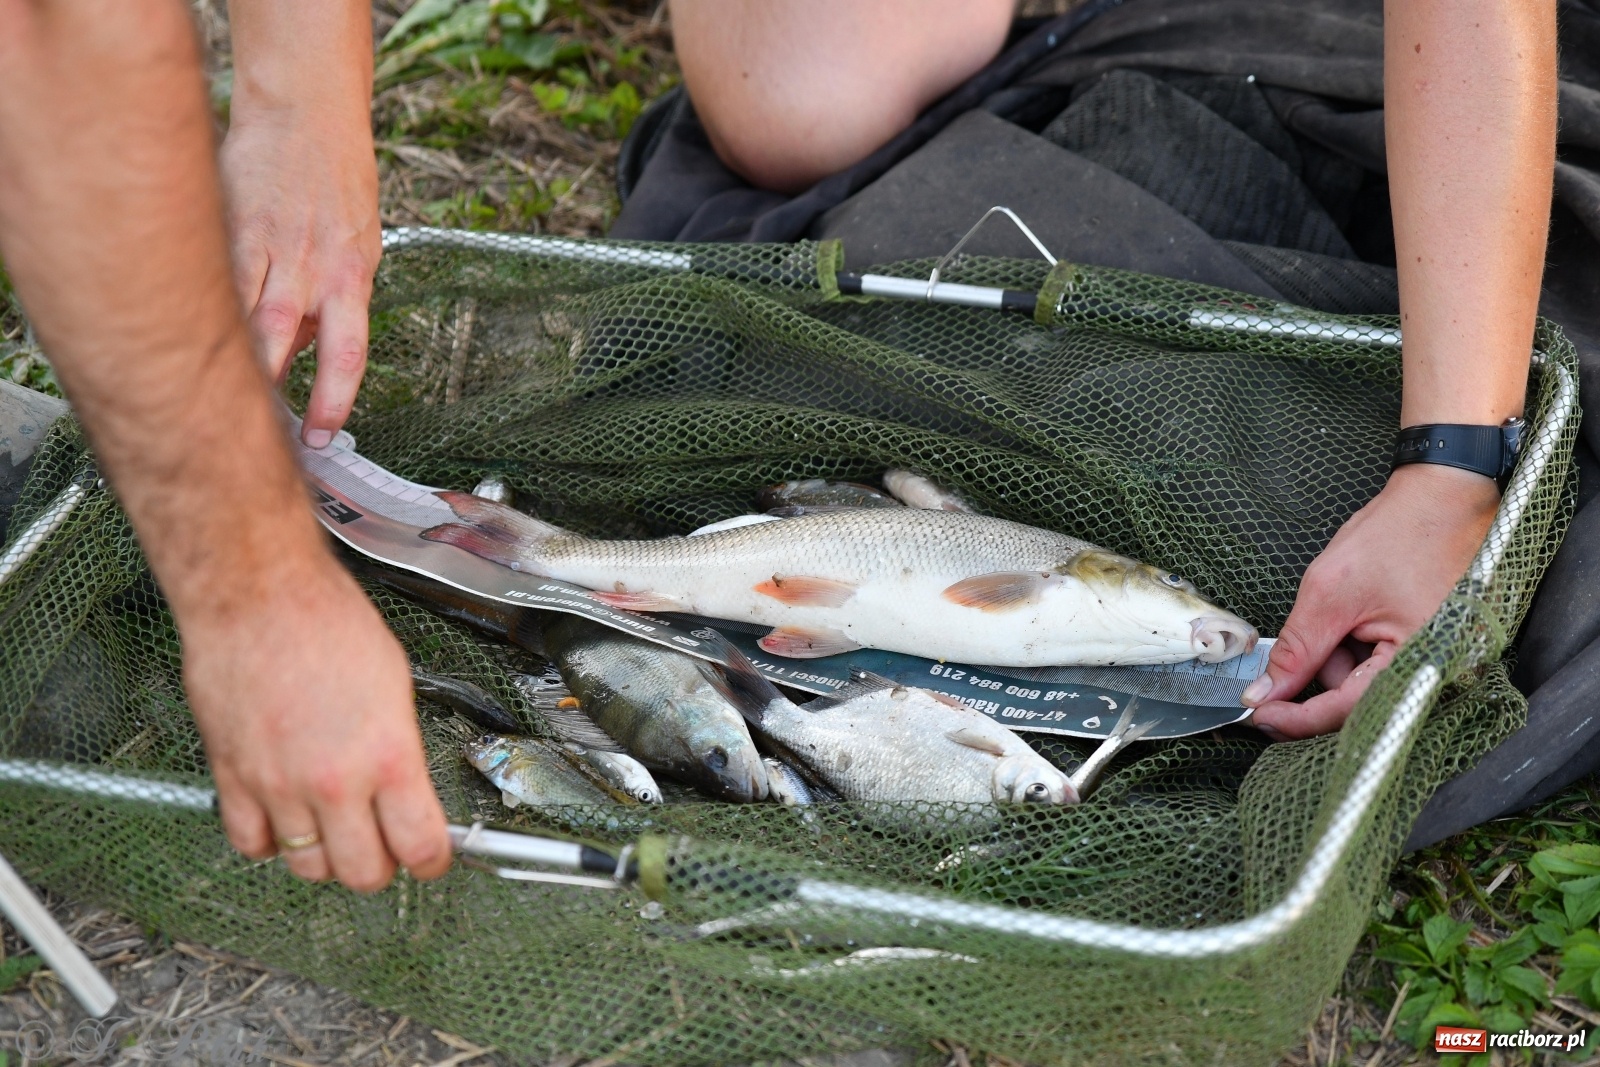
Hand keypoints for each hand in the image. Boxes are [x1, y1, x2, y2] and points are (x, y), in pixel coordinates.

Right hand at [181, 555, 450, 890]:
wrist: (257, 595)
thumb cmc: (327, 622)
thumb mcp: (396, 683)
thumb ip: (400, 747)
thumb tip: (409, 787)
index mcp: (387, 755)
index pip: (420, 845)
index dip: (434, 860)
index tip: (434, 857)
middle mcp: (333, 781)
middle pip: (363, 872)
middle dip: (382, 866)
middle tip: (386, 847)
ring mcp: (278, 785)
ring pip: (307, 867)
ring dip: (328, 857)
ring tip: (337, 831)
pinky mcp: (232, 778)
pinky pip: (250, 843)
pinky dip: (270, 844)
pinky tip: (285, 821)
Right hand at [219, 106, 379, 449]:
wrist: (308, 115)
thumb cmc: (339, 185)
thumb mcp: (359, 250)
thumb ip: (334, 302)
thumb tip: (308, 351)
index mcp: (352, 281)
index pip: (347, 356)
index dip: (331, 402)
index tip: (317, 438)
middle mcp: (309, 271)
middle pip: (276, 346)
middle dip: (260, 393)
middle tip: (245, 432)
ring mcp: (265, 250)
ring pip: (237, 320)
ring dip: (223, 362)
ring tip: (208, 399)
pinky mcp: (228, 230)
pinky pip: (211, 284)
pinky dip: (200, 316)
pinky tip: (183, 341)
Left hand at [1241, 464, 1499, 739]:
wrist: (1444, 497)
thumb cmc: (1398, 534)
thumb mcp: (1330, 593)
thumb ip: (1297, 651)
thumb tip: (1264, 694)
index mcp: (1421, 661)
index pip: (1346, 711)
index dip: (1296, 718)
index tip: (1258, 714)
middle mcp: (1442, 672)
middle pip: (1356, 700)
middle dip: (1321, 671)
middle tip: (1309, 631)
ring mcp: (1441, 661)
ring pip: (1366, 681)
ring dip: (1342, 654)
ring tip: (1350, 606)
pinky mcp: (1435, 648)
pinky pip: (1384, 664)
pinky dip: (1360, 645)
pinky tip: (1361, 613)